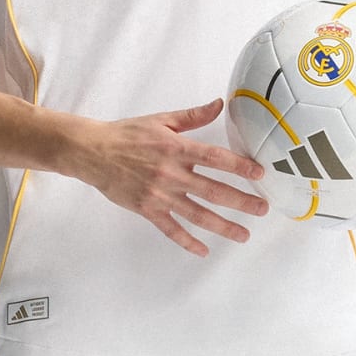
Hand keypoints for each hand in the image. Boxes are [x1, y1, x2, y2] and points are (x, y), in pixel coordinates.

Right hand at [72, 96, 270, 256]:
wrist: (93, 152)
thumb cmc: (127, 134)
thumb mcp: (161, 120)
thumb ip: (193, 116)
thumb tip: (219, 104)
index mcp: (177, 149)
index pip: (215, 158)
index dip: (239, 167)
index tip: (259, 175)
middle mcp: (172, 173)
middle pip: (213, 191)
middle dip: (241, 201)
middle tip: (262, 209)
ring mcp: (160, 194)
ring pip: (197, 214)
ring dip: (223, 226)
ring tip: (243, 234)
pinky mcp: (148, 209)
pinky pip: (171, 229)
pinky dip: (188, 242)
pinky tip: (204, 250)